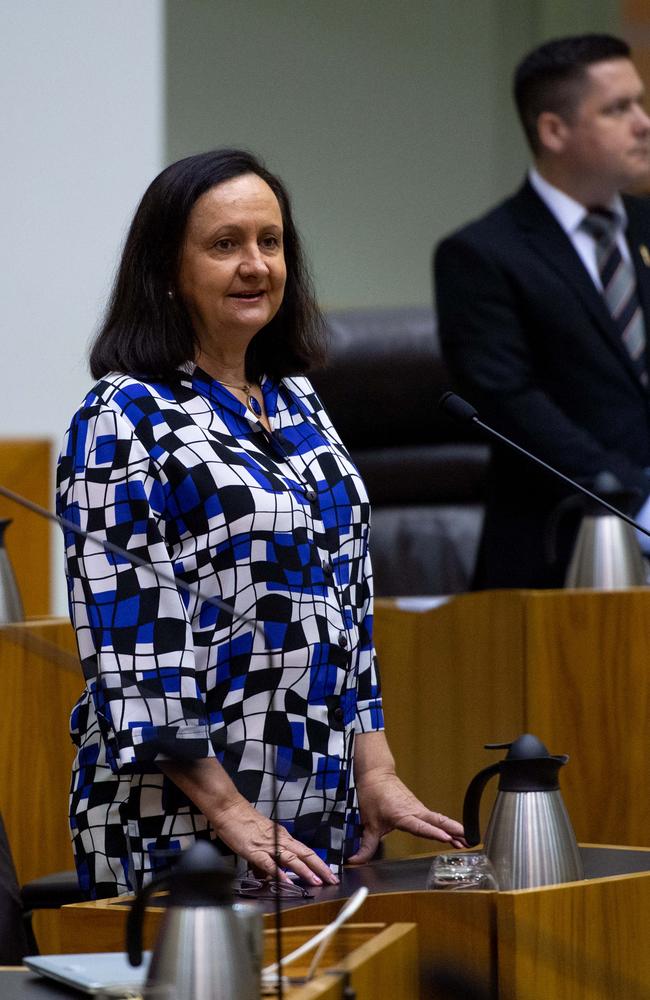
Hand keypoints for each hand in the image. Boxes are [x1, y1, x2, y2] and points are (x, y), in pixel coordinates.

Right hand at [211, 793, 338, 886]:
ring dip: (305, 871)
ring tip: (316, 882)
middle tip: (332, 879)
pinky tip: (286, 882)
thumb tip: (272, 875)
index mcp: (283, 836)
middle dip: (320, 868)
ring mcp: (268, 845)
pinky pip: (269, 864)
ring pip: (292, 859)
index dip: (319, 863)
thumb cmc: (243, 822)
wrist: (229, 809)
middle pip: (305, 854)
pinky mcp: (255, 850)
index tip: (329, 874)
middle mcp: (280, 839)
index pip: (306, 851)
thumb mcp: (261, 840)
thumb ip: (268, 858)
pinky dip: (279, 874)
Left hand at [348, 770, 465, 864]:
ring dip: (453, 829)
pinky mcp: (418, 807)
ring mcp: (417, 808)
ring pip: (438, 819)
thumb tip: (356, 860)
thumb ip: (366, 845)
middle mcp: (413, 811)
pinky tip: (453, 834)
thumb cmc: (373, 795)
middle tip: (467, 841)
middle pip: (436, 822)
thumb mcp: (368, 823)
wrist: (376, 775)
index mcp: (402, 815)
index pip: (420, 826)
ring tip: (467, 841)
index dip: (433, 833)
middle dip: (452, 831)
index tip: (447, 839)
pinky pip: (434, 817)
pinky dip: (445, 825)